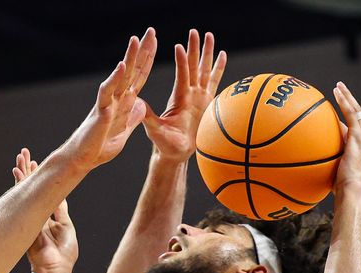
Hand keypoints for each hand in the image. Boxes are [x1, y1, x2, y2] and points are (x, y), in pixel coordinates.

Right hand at [14, 148, 76, 272]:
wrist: (55, 269)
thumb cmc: (64, 253)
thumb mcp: (66, 227)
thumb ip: (60, 211)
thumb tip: (60, 197)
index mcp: (46, 216)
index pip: (42, 191)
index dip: (39, 178)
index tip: (36, 164)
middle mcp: (35, 212)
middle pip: (30, 187)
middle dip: (27, 170)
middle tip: (24, 153)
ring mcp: (28, 215)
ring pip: (24, 189)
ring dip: (21, 172)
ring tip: (20, 156)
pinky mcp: (24, 219)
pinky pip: (21, 198)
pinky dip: (19, 184)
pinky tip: (17, 172)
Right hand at [62, 28, 157, 169]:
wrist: (84, 159)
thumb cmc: (101, 146)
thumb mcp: (124, 130)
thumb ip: (133, 117)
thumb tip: (141, 105)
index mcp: (125, 102)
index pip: (139, 76)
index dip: (147, 59)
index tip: (155, 42)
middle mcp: (117, 98)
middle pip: (132, 70)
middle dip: (142, 51)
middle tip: (151, 30)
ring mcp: (108, 103)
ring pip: (121, 76)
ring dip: (129, 58)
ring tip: (136, 39)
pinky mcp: (101, 112)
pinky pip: (108, 92)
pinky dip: (115, 79)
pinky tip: (122, 66)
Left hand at [143, 29, 226, 161]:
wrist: (176, 153)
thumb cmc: (164, 144)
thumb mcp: (155, 130)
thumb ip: (148, 118)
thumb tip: (138, 104)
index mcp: (178, 98)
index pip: (181, 75)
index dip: (181, 61)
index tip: (179, 46)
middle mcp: (189, 93)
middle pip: (194, 66)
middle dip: (195, 49)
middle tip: (195, 31)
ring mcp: (198, 96)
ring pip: (205, 70)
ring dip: (207, 53)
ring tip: (209, 35)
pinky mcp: (207, 102)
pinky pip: (215, 82)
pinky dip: (219, 68)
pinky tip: (223, 54)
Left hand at [333, 82, 360, 191]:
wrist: (352, 191)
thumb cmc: (341, 190)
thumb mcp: (334, 175)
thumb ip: (328, 165)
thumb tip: (312, 163)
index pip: (356, 131)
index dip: (349, 121)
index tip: (340, 114)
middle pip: (360, 117)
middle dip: (350, 103)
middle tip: (341, 91)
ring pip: (357, 111)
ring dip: (347, 98)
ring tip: (338, 87)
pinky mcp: (360, 136)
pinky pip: (352, 114)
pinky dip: (344, 101)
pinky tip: (336, 92)